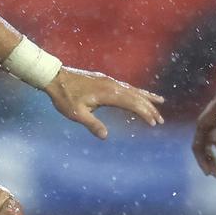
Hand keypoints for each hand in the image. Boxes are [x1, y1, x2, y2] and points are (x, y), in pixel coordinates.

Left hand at [43, 67, 164, 138]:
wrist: (55, 77)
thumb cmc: (64, 97)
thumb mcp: (76, 114)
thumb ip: (92, 124)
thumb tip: (105, 136)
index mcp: (107, 93)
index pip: (132, 103)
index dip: (144, 113)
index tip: (153, 123)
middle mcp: (112, 85)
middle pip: (136, 96)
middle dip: (149, 108)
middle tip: (160, 120)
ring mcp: (109, 81)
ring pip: (132, 89)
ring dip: (146, 98)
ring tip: (160, 102)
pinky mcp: (105, 80)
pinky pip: (126, 86)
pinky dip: (136, 91)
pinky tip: (139, 94)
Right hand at [191, 79, 215, 178]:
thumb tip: (215, 143)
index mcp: (203, 125)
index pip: (198, 147)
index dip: (202, 161)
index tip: (208, 173)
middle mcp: (203, 127)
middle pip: (201, 150)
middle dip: (208, 164)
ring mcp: (210, 127)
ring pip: (208, 148)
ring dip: (214, 160)